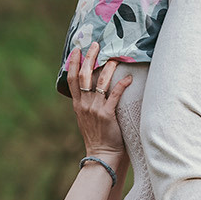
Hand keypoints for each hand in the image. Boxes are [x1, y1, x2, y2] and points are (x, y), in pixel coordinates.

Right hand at [67, 42, 130, 165]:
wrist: (102, 155)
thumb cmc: (98, 137)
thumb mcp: (85, 119)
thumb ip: (86, 104)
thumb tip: (91, 89)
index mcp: (77, 104)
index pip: (71, 78)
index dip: (73, 62)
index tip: (77, 49)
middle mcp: (84, 104)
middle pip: (84, 75)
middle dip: (89, 57)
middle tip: (96, 44)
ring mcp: (95, 108)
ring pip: (100, 82)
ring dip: (107, 67)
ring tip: (114, 56)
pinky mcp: (107, 114)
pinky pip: (115, 94)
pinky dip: (122, 84)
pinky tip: (129, 77)